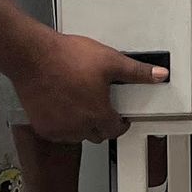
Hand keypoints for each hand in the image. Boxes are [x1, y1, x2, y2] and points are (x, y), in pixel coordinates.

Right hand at [10, 31, 165, 141]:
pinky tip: (62, 108)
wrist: (32, 56)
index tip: (119, 117)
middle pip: (97, 134)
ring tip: (81, 103)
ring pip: (77, 136)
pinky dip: (62, 125)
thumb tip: (159, 75)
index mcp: (98, 113)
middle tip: (100, 106)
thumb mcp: (109, 60)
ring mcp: (58, 128)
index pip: (116, 129)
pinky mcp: (42, 126)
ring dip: (82, 125)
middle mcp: (78, 126)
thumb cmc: (66, 57)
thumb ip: (136, 71)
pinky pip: (58, 133)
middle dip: (102, 123)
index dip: (121, 122)